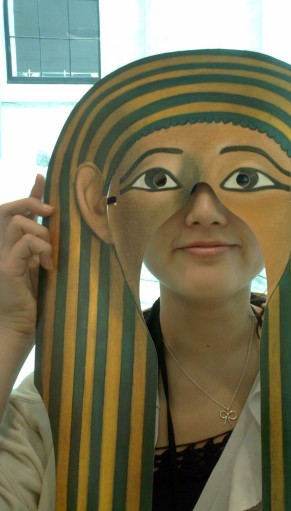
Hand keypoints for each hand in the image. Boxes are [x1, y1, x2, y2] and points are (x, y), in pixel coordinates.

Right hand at [0, 175, 53, 343]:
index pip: (15, 211)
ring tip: (50, 254)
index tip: (42, 178)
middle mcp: (2, 247)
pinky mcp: (7, 269)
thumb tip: (59, 226)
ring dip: (40, 232)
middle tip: (50, 210)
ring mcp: (2, 257)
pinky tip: (49, 265)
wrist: (19, 327)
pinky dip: (41, 248)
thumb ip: (45, 245)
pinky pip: (24, 244)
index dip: (29, 192)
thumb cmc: (33, 300)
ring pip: (17, 224)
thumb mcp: (42, 266)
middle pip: (7, 209)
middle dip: (30, 201)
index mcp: (11, 245)